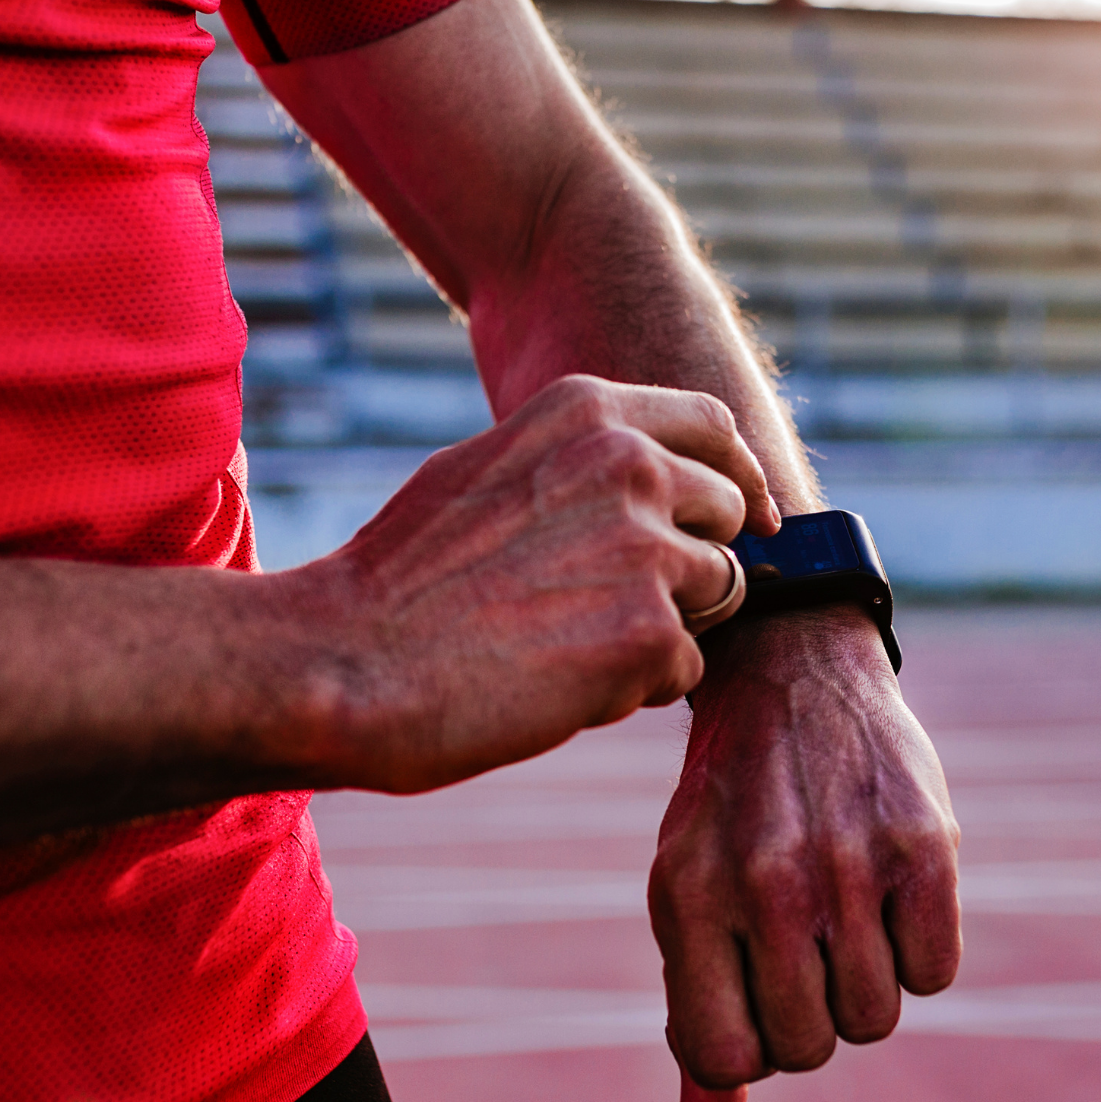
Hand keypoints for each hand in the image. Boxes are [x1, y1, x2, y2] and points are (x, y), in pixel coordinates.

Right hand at [277, 375, 776, 792]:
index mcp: (587, 413)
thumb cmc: (402, 581)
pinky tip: (553, 684)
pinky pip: (684, 670)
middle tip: (607, 607)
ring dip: (662, 629)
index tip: (755, 516)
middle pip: (726, 516)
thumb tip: (658, 481)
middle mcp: (629, 464)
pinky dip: (634, 688)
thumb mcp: (490, 472)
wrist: (345, 660)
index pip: (713, 428)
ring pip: (716, 597)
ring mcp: (648, 549)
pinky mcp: (652, 635)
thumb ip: (578, 466)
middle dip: (690, 565)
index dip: (742, 476)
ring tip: (562, 644)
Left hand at [650, 605, 962, 1101]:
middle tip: (805, 947)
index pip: (727, 1058)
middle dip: (812, 1016)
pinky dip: (920, 950)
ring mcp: (846, 862)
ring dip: (866, 985)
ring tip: (845, 916)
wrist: (792, 673)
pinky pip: (934, 972)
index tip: (755, 995)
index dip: (752, 1045)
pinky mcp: (922, 842)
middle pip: (810, 1047)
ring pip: (875, 1019)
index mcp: (689, 899)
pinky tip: (891, 893)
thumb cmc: (732, 812)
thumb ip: (699, 1023)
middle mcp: (765, 882)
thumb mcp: (689, 901)